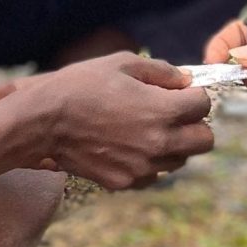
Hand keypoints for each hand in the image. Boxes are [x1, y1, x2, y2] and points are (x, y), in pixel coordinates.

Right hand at [18, 54, 216, 188]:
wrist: (42, 123)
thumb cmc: (80, 87)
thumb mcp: (121, 64)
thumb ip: (161, 71)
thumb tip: (185, 80)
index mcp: (162, 111)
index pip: (203, 105)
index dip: (194, 94)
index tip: (180, 91)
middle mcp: (159, 143)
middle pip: (204, 140)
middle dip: (195, 124)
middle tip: (174, 113)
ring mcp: (143, 166)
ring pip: (181, 160)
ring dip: (174, 144)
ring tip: (149, 129)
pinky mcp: (125, 182)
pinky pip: (154, 175)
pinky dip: (151, 163)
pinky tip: (132, 146)